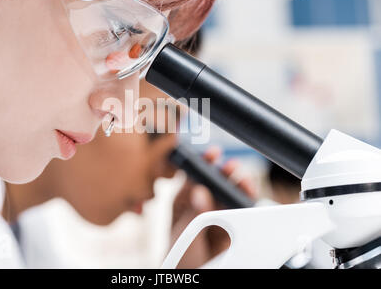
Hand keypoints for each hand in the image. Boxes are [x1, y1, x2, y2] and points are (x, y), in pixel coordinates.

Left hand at [170, 146, 256, 268]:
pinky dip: (247, 200)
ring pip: (229, 196)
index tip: (212, 155)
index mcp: (182, 205)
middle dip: (223, 172)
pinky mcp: (232, 227)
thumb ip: (191, 215)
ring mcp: (217, 217)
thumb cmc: (180, 259)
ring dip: (237, 185)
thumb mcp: (181, 236)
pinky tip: (250, 193)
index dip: (202, 164)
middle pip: (214, 184)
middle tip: (231, 166)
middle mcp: (200, 208)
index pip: (192, 179)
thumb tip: (200, 192)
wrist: (196, 275)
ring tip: (245, 180)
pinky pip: (241, 210)